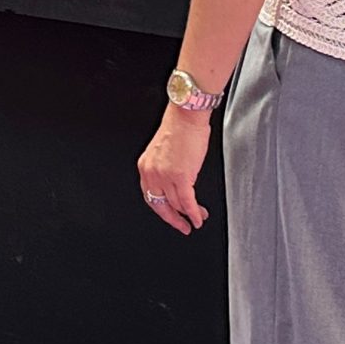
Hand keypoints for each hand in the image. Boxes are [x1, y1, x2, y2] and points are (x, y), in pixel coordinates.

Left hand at [137, 105, 212, 233]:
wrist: (186, 116)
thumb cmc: (179, 128)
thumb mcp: (163, 153)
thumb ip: (165, 171)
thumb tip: (178, 187)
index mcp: (145, 166)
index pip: (150, 196)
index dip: (162, 210)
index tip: (170, 217)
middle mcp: (152, 173)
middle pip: (161, 205)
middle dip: (174, 219)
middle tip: (183, 227)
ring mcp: (165, 176)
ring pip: (177, 204)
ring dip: (189, 215)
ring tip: (198, 218)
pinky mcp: (181, 176)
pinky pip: (187, 202)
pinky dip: (194, 213)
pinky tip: (198, 218)